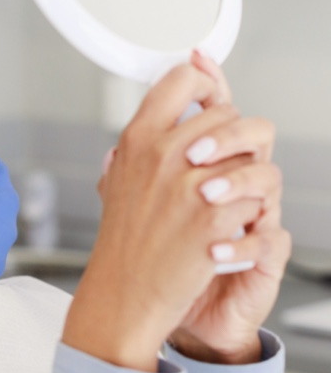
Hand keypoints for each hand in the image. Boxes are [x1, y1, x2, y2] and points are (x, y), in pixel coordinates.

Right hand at [64, 62, 273, 370]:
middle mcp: (162, 154)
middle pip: (226, 114)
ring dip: (244, 176)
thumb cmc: (121, 242)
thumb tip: (158, 112)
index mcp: (137, 139)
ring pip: (248, 154)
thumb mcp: (117, 180)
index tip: (207, 94)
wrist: (125, 293)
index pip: (182, 79)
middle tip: (218, 164)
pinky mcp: (214, 217)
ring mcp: (190, 184)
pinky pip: (255, 195)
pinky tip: (226, 226)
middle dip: (230, 139)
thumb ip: (137, 144)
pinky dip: (248, 212)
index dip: (202, 82)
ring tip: (224, 198)